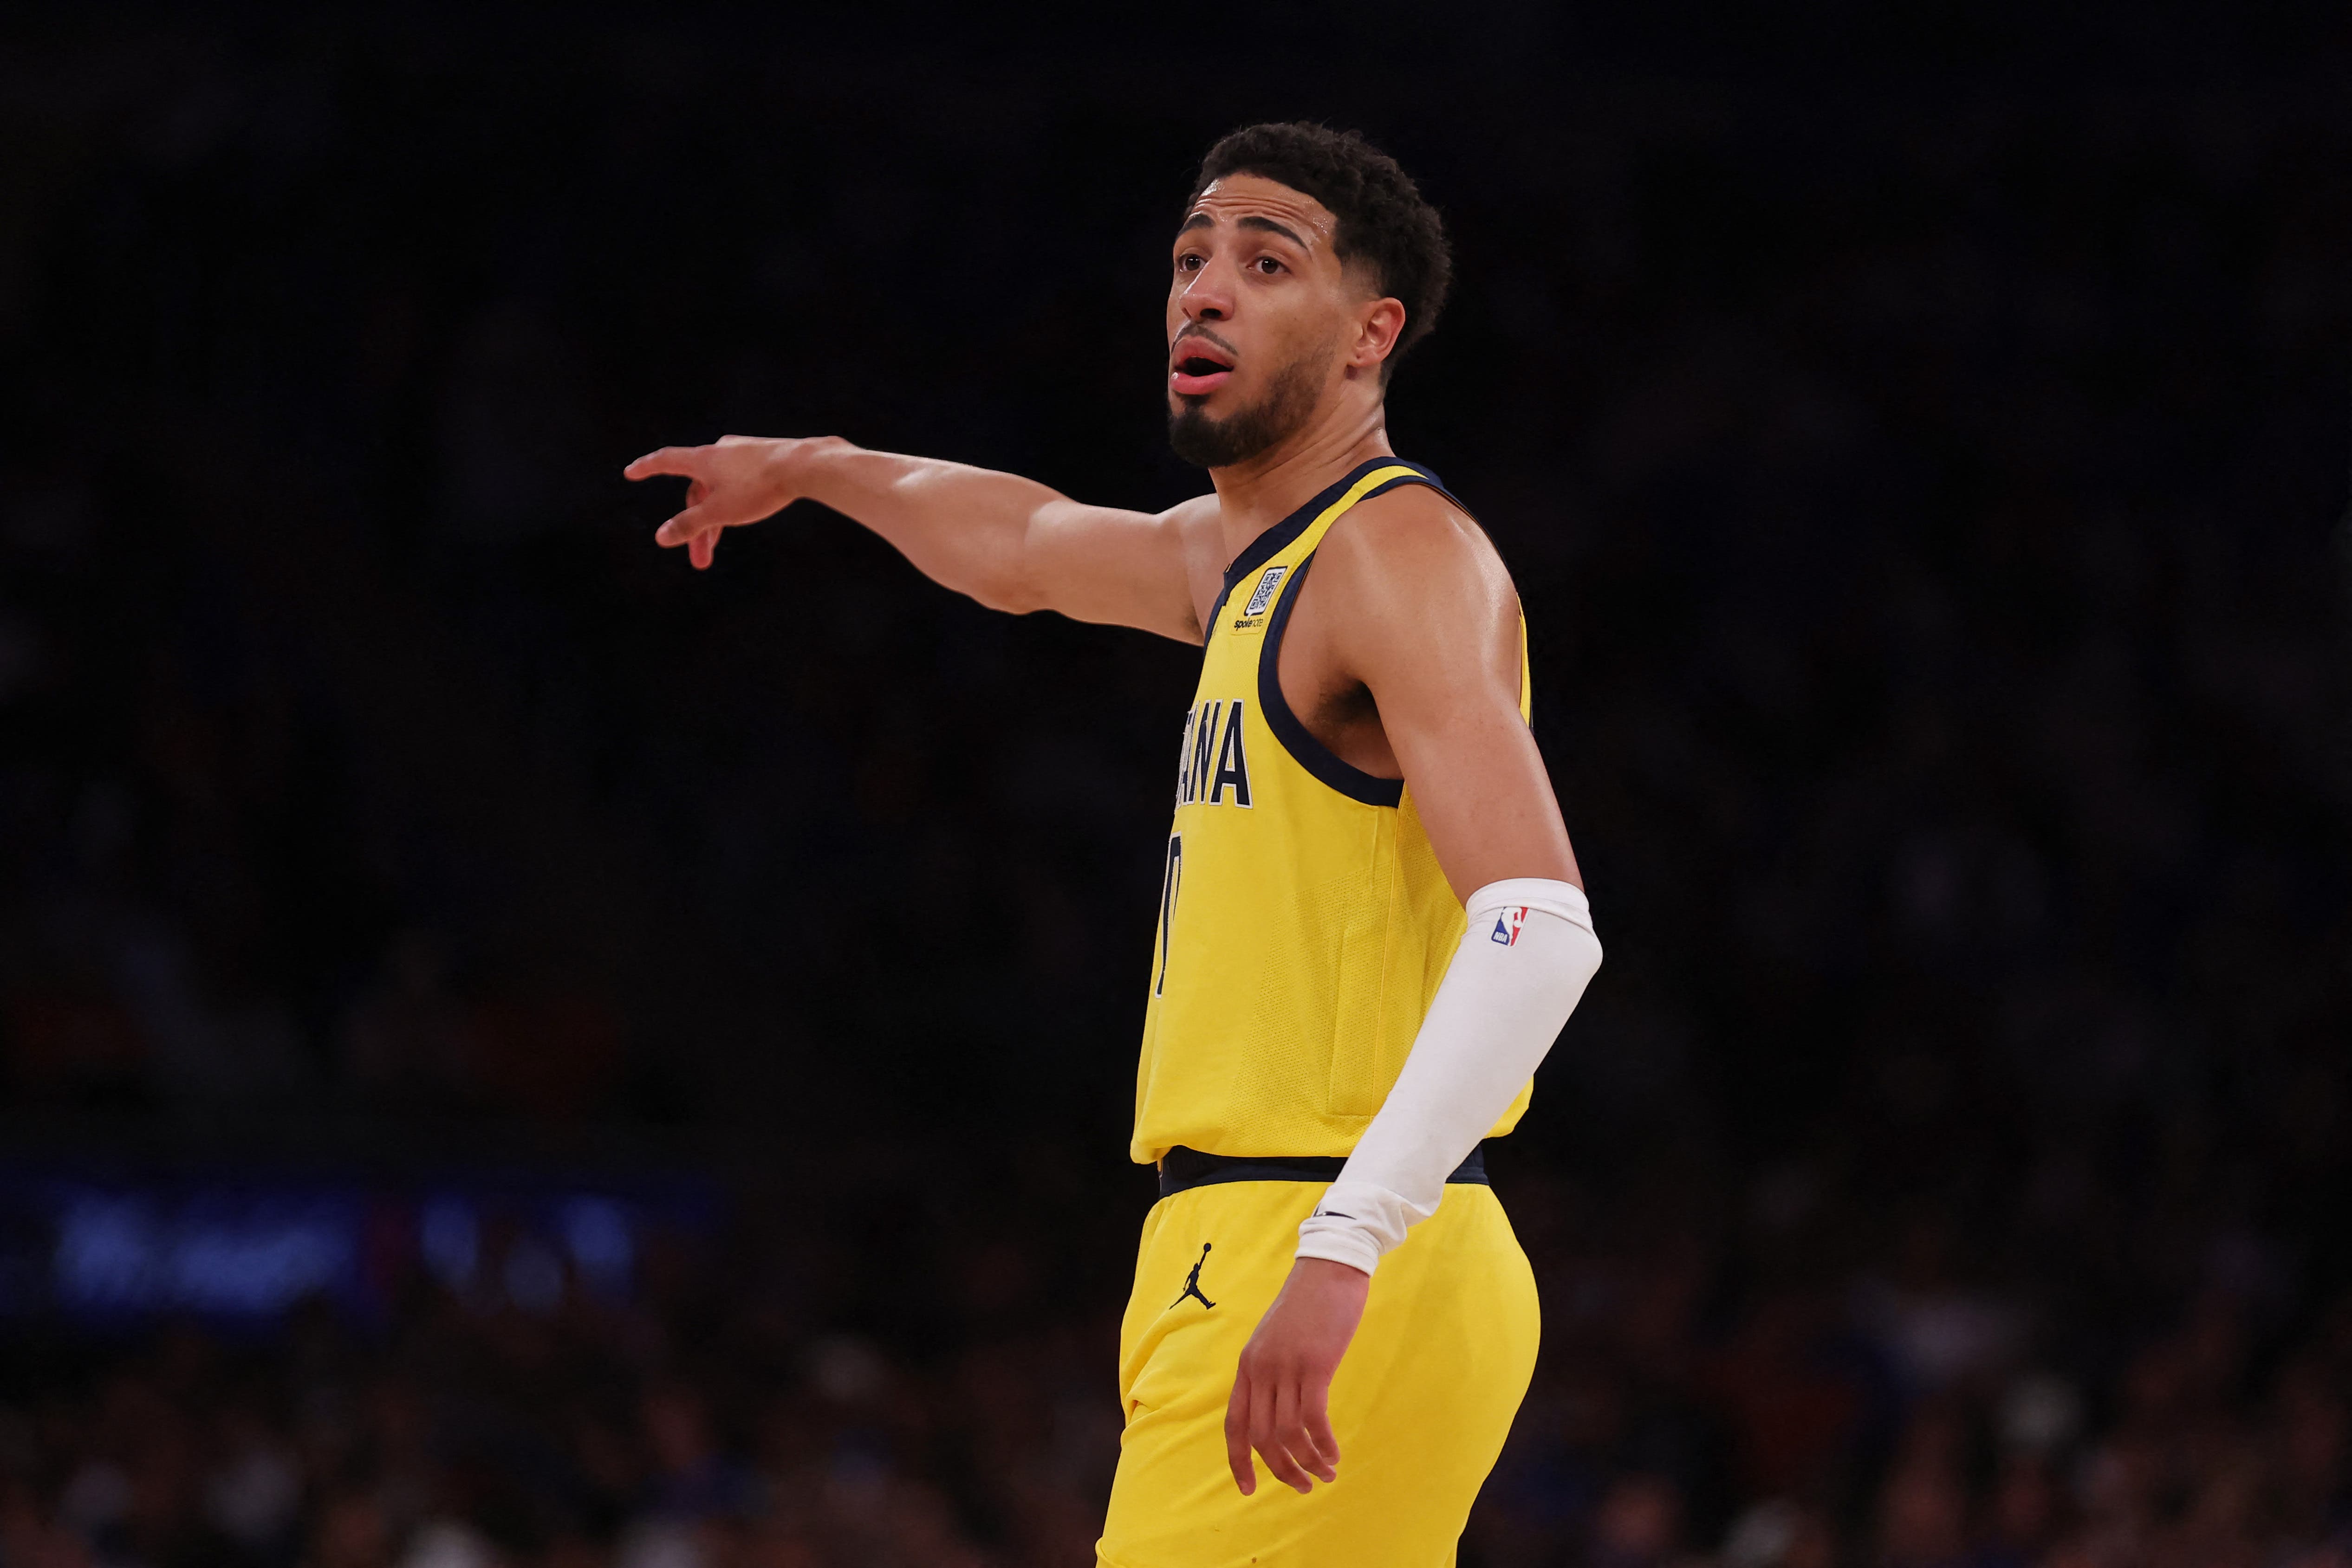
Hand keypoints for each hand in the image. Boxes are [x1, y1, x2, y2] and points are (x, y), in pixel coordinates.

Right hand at [624, 435, 818, 569]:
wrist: (805, 466)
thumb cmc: (759, 488)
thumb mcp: (720, 512)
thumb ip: (690, 525)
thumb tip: (661, 537)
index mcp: (703, 459)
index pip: (666, 460)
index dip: (647, 467)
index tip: (631, 472)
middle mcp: (719, 450)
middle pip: (697, 490)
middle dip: (696, 527)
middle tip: (700, 560)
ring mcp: (742, 451)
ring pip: (719, 488)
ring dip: (715, 518)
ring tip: (717, 546)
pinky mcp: (763, 456)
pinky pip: (739, 481)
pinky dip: (733, 502)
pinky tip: (744, 513)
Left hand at [1224, 1257, 1368, 1495]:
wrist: (1329, 1268)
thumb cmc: (1307, 1305)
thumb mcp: (1275, 1340)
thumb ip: (1271, 1373)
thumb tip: (1278, 1412)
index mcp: (1247, 1366)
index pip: (1234, 1425)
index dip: (1239, 1462)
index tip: (1249, 1490)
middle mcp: (1261, 1370)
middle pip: (1261, 1437)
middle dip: (1282, 1470)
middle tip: (1305, 1486)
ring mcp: (1286, 1367)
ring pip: (1288, 1433)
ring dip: (1308, 1462)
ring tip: (1327, 1473)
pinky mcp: (1315, 1364)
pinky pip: (1314, 1418)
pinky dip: (1324, 1443)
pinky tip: (1335, 1454)